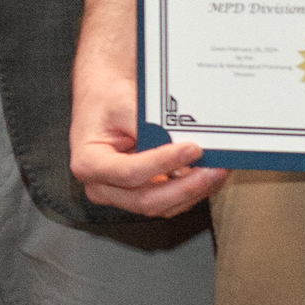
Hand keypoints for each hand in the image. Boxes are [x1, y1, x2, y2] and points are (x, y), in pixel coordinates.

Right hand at [71, 59, 227, 220]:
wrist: (104, 99)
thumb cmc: (107, 100)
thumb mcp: (124, 104)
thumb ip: (149, 127)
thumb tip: (182, 143)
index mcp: (88, 163)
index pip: (129, 173)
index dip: (163, 164)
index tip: (191, 149)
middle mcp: (102, 186)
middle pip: (147, 200)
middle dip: (186, 187)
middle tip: (213, 169)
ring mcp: (121, 195)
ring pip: (162, 205)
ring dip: (194, 191)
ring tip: (217, 171)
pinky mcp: (140, 194)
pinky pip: (169, 201)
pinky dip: (191, 190)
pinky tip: (208, 175)